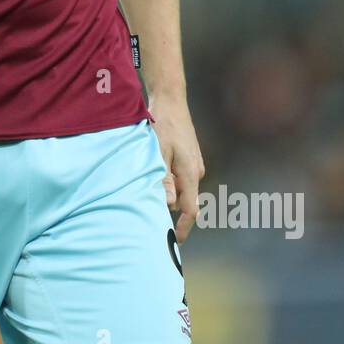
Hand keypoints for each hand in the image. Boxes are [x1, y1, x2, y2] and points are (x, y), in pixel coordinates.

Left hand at [148, 93, 204, 242]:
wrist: (171, 101)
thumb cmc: (162, 125)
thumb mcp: (158, 152)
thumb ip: (163, 179)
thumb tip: (167, 204)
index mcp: (190, 172)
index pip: (191, 209)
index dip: (183, 228)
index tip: (175, 242)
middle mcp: (196, 170)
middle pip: (185, 200)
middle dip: (170, 210)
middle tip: (149, 215)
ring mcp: (195, 163)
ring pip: (181, 188)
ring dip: (168, 192)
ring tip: (147, 187)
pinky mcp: (190, 158)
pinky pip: (180, 178)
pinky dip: (169, 181)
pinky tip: (155, 172)